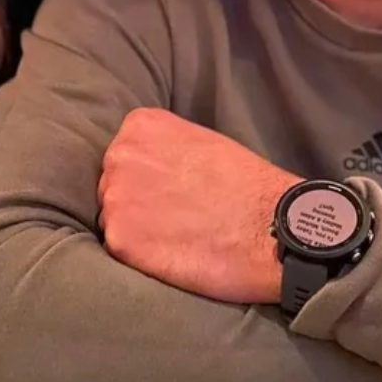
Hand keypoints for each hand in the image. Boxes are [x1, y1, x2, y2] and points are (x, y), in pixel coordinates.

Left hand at [98, 108, 299, 303]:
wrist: (269, 226)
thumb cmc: (244, 183)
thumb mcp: (200, 140)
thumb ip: (163, 147)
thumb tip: (147, 167)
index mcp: (141, 125)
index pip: (124, 153)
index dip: (146, 176)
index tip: (169, 188)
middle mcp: (120, 155)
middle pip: (112, 183)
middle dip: (136, 200)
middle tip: (173, 216)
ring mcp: (116, 197)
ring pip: (113, 216)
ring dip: (136, 229)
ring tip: (175, 235)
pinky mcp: (119, 240)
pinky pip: (118, 249)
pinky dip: (140, 256)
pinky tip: (171, 253)